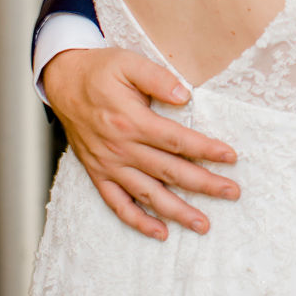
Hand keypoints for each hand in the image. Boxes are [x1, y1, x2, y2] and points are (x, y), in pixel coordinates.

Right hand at [43, 47, 239, 240]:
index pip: (177, 140)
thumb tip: (184, 96)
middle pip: (169, 171)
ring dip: (177, 211)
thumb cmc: (100, 71)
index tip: (230, 157)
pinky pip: (118, 205)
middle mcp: (121, 148)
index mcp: (131, 120)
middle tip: (232, 192)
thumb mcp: (129, 63)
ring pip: (148, 194)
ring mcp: (109, 165)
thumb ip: (157, 78)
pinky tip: (161, 233)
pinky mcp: (98, 174)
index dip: (206, 149)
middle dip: (204, 184)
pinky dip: (138, 221)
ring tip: (203, 224)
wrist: (63, 82)